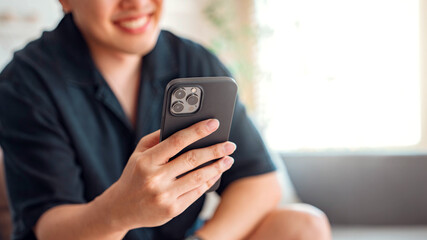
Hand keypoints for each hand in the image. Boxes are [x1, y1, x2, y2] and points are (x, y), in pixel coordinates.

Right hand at [96, 119, 235, 230]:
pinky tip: (216, 173)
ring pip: (198, 177)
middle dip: (215, 150)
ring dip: (217, 167)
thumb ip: (157, 139)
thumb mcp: (138, 154)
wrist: (121, 208)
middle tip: (229, 144)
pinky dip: (209, 182)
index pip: (177, 141)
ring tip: (228, 159)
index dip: (198, 130)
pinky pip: (196, 193)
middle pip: (192, 159)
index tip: (214, 123)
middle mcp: (155, 178)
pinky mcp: (172, 210)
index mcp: (146, 161)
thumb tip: (182, 126)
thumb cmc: (134, 175)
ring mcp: (164, 196)